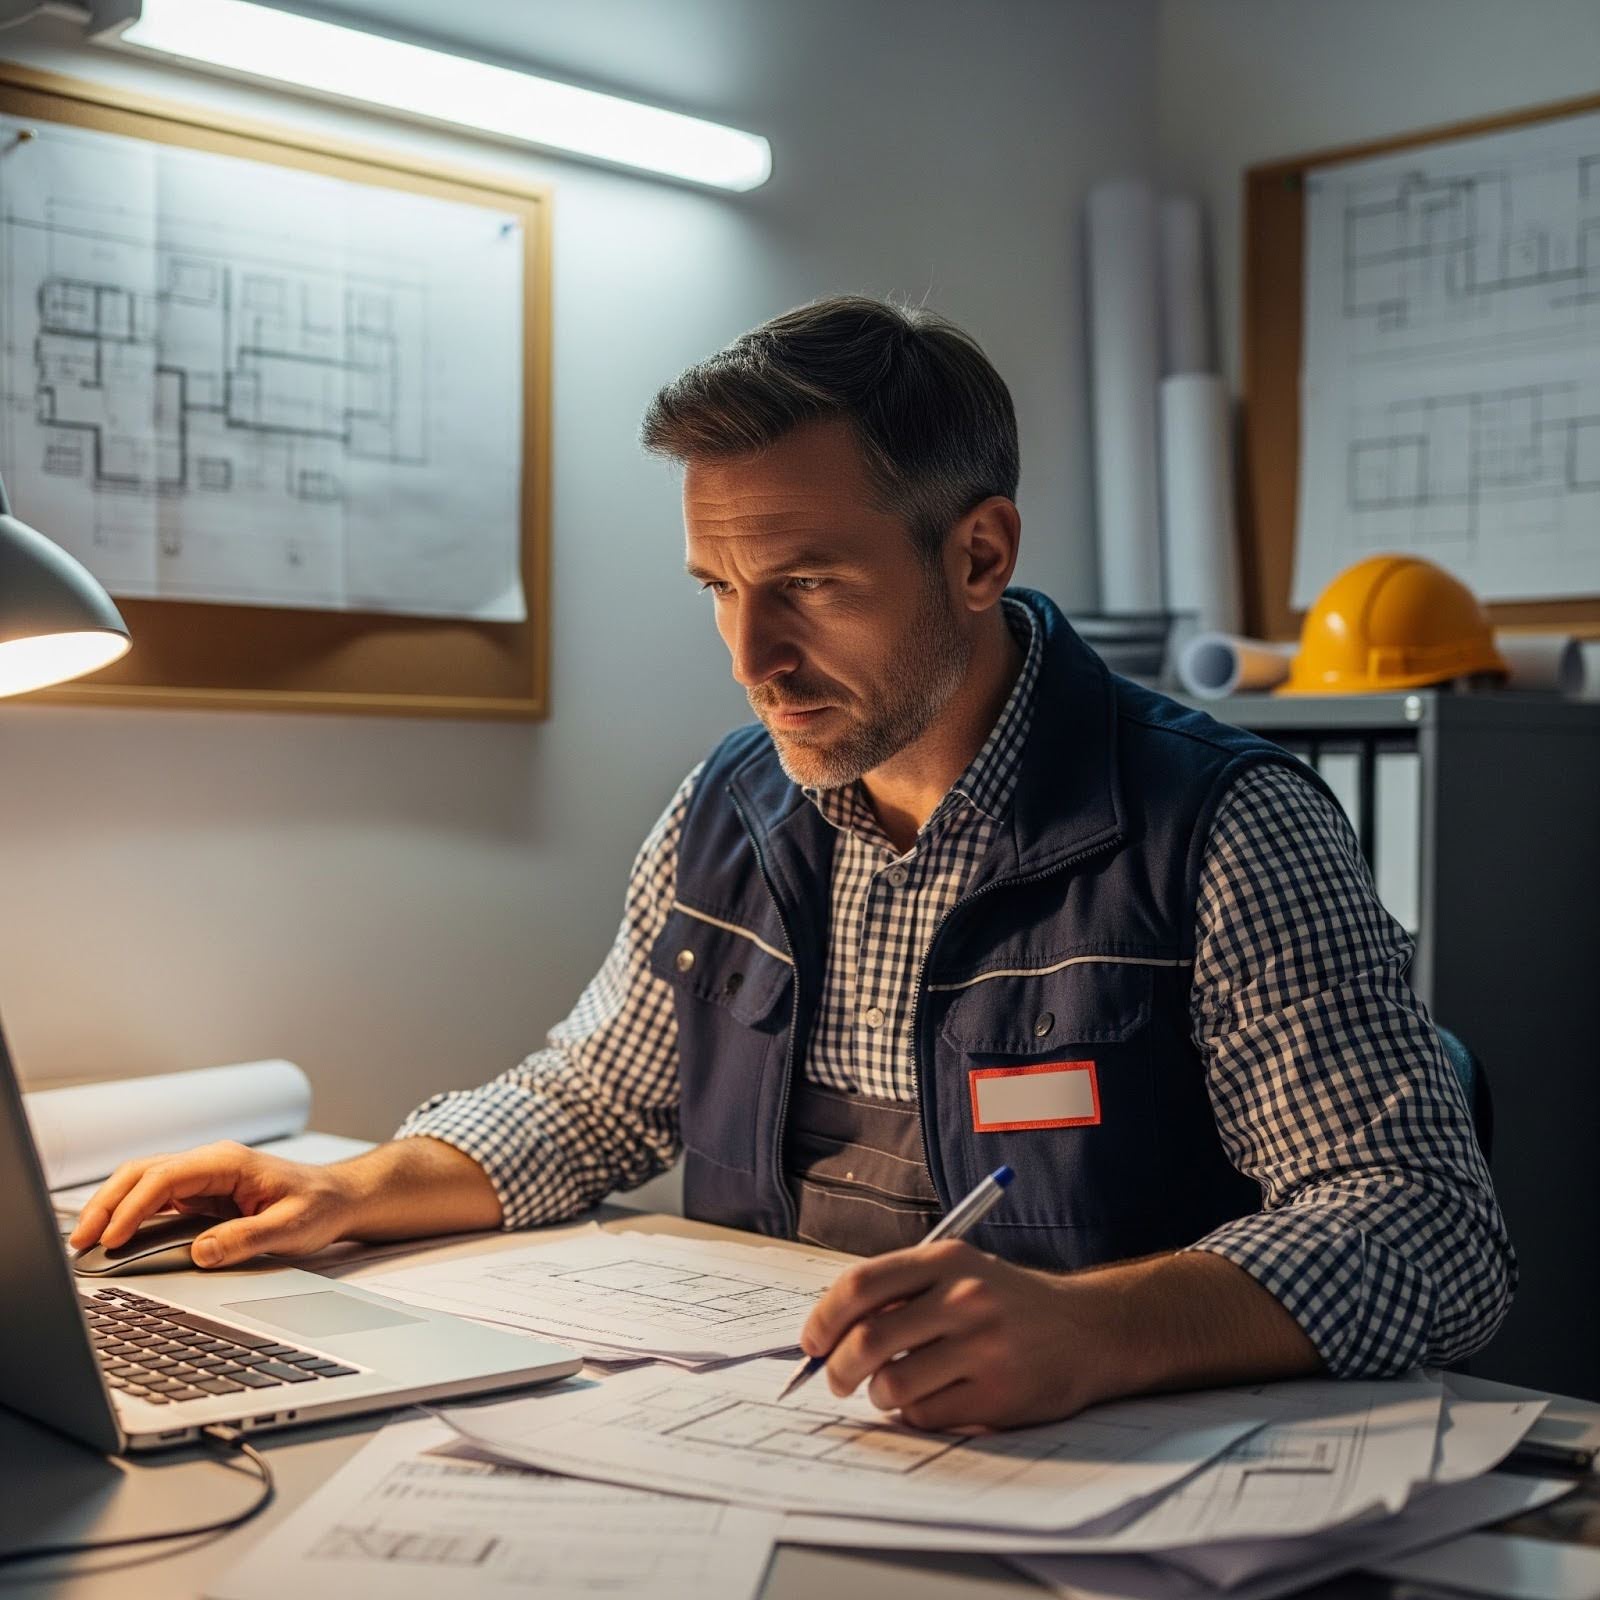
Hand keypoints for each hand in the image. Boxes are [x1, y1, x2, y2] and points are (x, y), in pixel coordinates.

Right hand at [68, 1141, 360, 1267]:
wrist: (338, 1197)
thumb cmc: (319, 1205)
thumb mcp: (291, 1228)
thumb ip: (246, 1239)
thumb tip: (201, 1252)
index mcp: (229, 1162)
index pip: (166, 1176)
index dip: (134, 1207)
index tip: (114, 1238)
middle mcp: (210, 1163)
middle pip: (142, 1173)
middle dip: (108, 1204)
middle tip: (82, 1242)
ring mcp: (203, 1177)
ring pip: (142, 1182)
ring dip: (112, 1208)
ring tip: (86, 1242)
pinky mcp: (201, 1194)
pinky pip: (155, 1199)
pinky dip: (129, 1215)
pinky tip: (113, 1237)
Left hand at [800, 1239, 1112, 1430]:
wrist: (1088, 1329)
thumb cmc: (1008, 1301)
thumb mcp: (960, 1270)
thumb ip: (902, 1290)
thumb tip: (829, 1331)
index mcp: (946, 1259)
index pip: (861, 1285)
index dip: (824, 1318)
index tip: (812, 1342)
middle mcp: (964, 1297)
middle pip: (868, 1339)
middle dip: (838, 1369)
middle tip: (837, 1380)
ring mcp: (984, 1347)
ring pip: (893, 1384)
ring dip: (880, 1395)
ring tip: (892, 1389)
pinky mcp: (999, 1395)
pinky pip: (927, 1415)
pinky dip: (915, 1415)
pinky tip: (932, 1400)